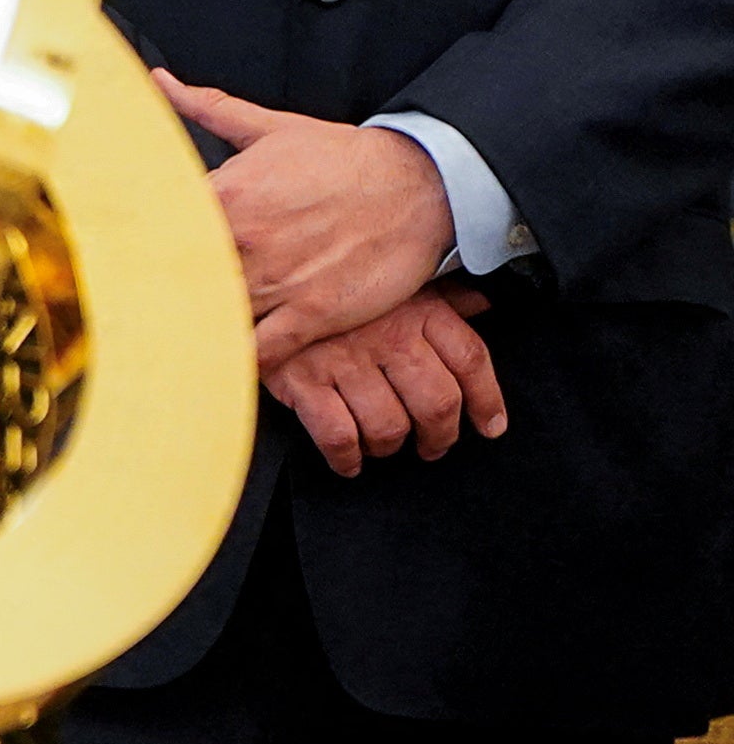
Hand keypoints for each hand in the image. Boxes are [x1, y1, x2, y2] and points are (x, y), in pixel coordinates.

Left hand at [156, 71, 461, 359]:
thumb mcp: (275, 127)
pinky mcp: (314, 313)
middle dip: (155, 297)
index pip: (158, 230)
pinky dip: (238, 362)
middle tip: (127, 314)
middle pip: (178, 281)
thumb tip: (161, 82)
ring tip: (164, 346)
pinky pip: (263, 350)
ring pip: (215, 319)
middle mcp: (247, 243)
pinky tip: (219, 366)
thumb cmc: (347, 158)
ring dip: (191, 331)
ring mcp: (280, 281)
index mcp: (228, 196)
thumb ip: (209, 108)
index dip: (130, 253)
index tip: (111, 265)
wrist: (424, 184)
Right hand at [267, 273, 510, 473]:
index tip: (490, 426)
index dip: (487, 401)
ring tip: (385, 447)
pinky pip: (338, 436)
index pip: (470, 361)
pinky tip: (350, 461)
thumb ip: (442, 297)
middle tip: (434, 446)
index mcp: (417, 311)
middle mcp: (387, 337)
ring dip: (391, 447)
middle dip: (440, 437)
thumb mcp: (395, 282)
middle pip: (437, 404)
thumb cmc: (334, 288)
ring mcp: (344, 362)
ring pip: (389, 426)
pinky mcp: (303, 383)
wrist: (254, 283)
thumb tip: (482, 303)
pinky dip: (347, 458)